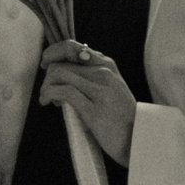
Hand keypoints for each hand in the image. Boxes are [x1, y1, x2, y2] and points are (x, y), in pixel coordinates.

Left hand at [39, 40, 136, 165]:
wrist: (139, 138)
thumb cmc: (121, 116)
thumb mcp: (111, 88)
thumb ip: (93, 75)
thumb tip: (66, 69)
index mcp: (107, 65)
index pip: (72, 47)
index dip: (53, 53)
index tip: (46, 63)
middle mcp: (104, 73)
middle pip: (61, 63)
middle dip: (47, 77)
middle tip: (47, 91)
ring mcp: (100, 90)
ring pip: (59, 74)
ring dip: (46, 86)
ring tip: (46, 99)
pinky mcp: (94, 109)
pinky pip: (64, 92)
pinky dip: (49, 94)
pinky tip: (48, 102)